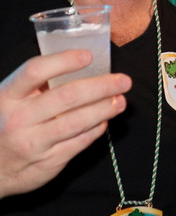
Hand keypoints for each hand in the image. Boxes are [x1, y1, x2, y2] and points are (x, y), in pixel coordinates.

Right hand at [0, 50, 130, 198]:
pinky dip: (97, 129)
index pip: (35, 71)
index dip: (63, 61)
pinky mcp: (49, 160)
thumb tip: (81, 67)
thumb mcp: (9, 102)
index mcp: (7, 96)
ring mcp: (34, 141)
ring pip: (78, 121)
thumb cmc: (6, 125)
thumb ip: (36, 86)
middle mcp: (19, 118)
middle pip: (67, 96)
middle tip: (123, 81)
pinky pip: (81, 141)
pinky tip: (105, 120)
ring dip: (106, 108)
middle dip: (101, 86)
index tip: (88, 55)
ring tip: (121, 101)